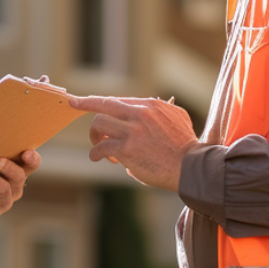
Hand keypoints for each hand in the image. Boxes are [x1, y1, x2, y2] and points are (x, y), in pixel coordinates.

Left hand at [67, 96, 197, 190]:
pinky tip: (97, 158)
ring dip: (95, 136)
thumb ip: (159, 112)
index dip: (97, 101)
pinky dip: (96, 153)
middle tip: (77, 110)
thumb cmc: (185, 146)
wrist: (191, 167)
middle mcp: (139, 113)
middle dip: (85, 106)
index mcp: (150, 105)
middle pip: (103, 106)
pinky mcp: (127, 149)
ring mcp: (132, 131)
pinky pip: (102, 148)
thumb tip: (141, 113)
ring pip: (99, 124)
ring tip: (99, 147)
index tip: (80, 101)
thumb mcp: (177, 117)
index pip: (117, 100)